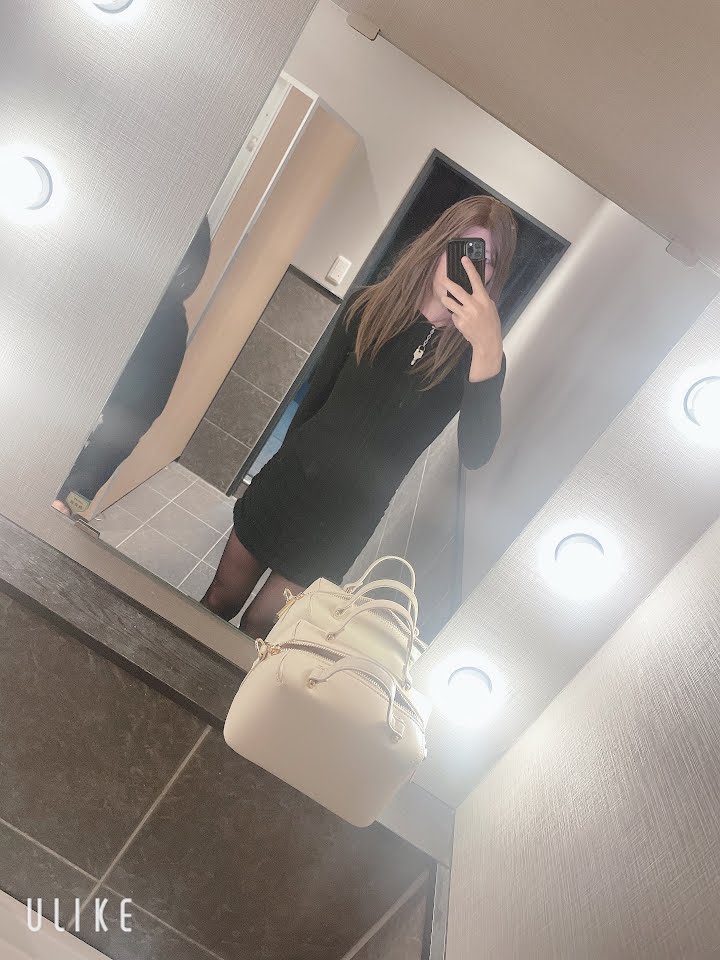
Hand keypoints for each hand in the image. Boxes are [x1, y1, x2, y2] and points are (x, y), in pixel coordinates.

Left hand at [441, 257, 502, 381]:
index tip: (463, 259)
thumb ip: (481, 297)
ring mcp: (466, 314)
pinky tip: (462, 320)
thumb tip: (472, 289)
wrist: (487, 341)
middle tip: (441, 278)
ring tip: (445, 298)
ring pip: (450, 302)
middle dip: (448, 283)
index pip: (476, 280)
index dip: (469, 268)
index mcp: (483, 299)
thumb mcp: (490, 307)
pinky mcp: (459, 322)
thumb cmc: (490, 323)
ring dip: (446, 299)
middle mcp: (474, 305)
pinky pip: (454, 315)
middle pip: (457, 290)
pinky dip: (456, 315)